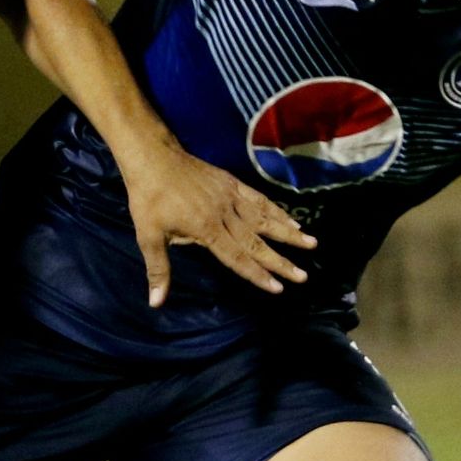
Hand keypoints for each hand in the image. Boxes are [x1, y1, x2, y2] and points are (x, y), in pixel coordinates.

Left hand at [123, 144, 317, 307]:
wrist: (154, 157)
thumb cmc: (149, 199)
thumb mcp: (148, 236)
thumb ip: (159, 270)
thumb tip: (155, 303)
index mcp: (206, 229)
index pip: (236, 257)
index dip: (257, 274)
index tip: (278, 288)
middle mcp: (225, 214)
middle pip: (257, 242)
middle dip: (281, 261)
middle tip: (303, 276)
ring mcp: (231, 197)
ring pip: (266, 218)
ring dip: (289, 233)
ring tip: (311, 244)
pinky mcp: (232, 183)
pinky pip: (260, 200)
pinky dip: (277, 210)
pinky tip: (291, 219)